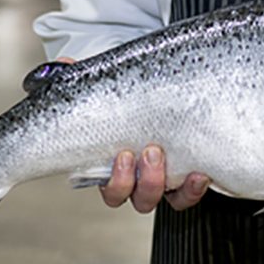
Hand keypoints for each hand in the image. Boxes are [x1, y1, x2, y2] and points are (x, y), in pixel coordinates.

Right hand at [48, 59, 209, 212]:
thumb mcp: (107, 88)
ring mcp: (164, 178)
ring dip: (162, 182)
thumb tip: (64, 66)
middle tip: (148, 151)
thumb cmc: (130, 100)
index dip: (116, 182)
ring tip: (165, 154)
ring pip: (161, 197)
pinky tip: (199, 174)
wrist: (162, 96)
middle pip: (137, 198)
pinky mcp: (187, 175)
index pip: (111, 189)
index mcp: (117, 167)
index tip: (123, 155)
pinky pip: (188, 194)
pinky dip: (193, 189)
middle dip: (142, 180)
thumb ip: (83, 80)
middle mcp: (140, 179)